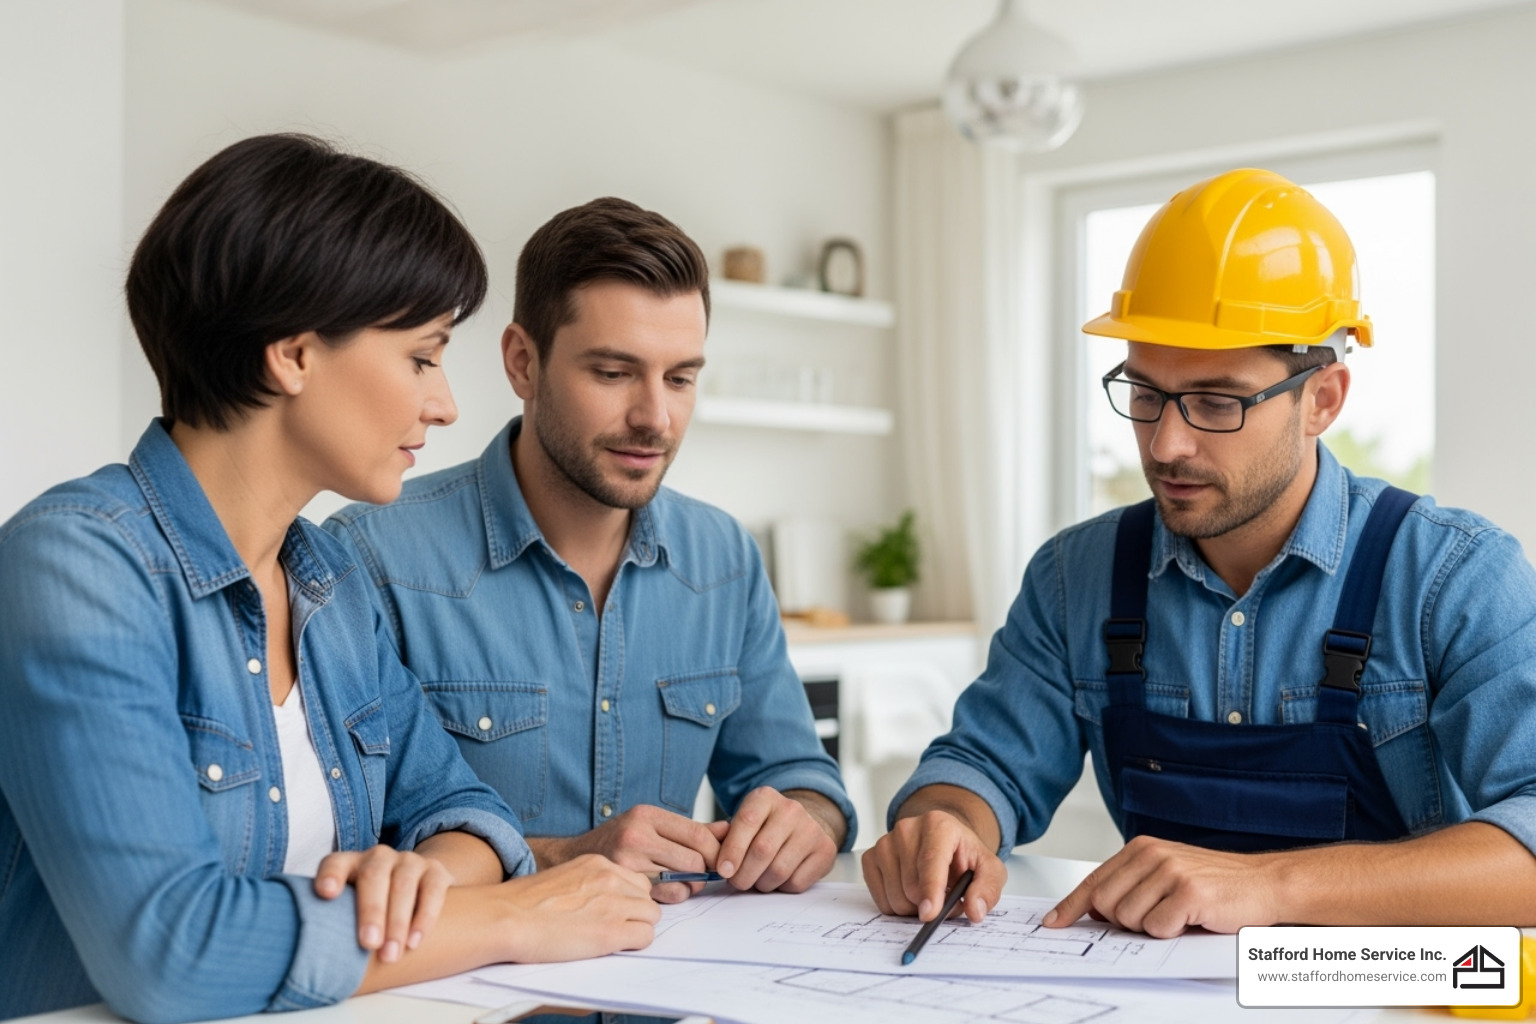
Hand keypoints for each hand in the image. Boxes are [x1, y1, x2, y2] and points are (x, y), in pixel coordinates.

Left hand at [314, 845, 453, 963]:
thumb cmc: (369, 907)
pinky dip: (424, 917)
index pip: (335, 863)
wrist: (415, 887)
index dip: (330, 875)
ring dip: (397, 922)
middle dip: (371, 911)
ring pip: (403, 885)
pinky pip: (432, 891)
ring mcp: (409, 861)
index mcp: (350, 864)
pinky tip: (415, 941)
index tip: (325, 893)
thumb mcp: (349, 907)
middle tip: (368, 944)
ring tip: (390, 955)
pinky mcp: (435, 871)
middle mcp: (379, 857)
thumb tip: (314, 954)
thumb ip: (332, 920)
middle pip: (373, 876)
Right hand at [499, 854, 660, 961]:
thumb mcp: (563, 878)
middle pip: (647, 896)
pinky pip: (645, 937)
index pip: (635, 879)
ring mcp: (613, 903)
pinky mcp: (611, 931)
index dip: (629, 898)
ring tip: (610, 937)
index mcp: (597, 863)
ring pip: (651, 916)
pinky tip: (610, 946)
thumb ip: (588, 882)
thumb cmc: (524, 904)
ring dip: (636, 928)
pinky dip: (633, 944)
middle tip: (614, 926)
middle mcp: (610, 878)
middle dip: (636, 912)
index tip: (617, 910)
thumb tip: (602, 899)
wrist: (506, 917)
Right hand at [534, 804, 722, 903]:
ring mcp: (626, 860)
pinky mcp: (620, 884)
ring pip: (681, 880)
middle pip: (694, 859)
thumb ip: (691, 829)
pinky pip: (663, 897)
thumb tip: (730, 828)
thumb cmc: (616, 843)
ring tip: (680, 885)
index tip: (718, 862)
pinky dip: (671, 898)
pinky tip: (664, 893)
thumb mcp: (650, 826)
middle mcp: (636, 834)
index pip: (699, 834)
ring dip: (688, 887)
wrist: (570, 860)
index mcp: (646, 815)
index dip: (715, 852)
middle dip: (703, 872)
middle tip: (698, 877)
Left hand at [714, 787, 837, 892]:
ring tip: (757, 879)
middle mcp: (791, 809)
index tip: (723, 870)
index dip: (732, 850)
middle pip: (762, 850)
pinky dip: (781, 888)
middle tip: (737, 882)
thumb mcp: (741, 824)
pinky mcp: (825, 851)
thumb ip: (723, 840)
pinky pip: (796, 882)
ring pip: (779, 870)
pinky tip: (778, 879)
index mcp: (765, 797)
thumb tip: (716, 864)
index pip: (747, 822)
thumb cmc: (762, 830)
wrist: (801, 827)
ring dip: (762, 884)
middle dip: (744, 874)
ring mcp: (811, 830)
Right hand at [862, 808, 1005, 923]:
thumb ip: (987, 889)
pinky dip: (897, 906)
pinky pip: (880, 899)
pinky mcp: (871, 857)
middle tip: (947, 899)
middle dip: (931, 905)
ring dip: (915, 908)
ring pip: (895, 897)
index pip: (930, 861)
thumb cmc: (964, 857)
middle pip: (911, 887)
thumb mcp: (989, 870)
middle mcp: (907, 829)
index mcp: (938, 825)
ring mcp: (885, 843)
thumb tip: (975, 911)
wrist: (943, 842)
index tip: (930, 914)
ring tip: (930, 894)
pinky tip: (910, 892)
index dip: (930, 890)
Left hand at [1043, 835, 1280, 936]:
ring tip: (1178, 916)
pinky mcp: (1188, 892)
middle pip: (1105, 905)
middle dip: (1123, 923)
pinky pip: (1157, 928)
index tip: (1054, 922)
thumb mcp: (1165, 876)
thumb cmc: (1215, 884)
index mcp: (1141, 849)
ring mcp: (1170, 871)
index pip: (1094, 881)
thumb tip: (1092, 910)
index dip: (1071, 905)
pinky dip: (1172, 933)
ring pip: (1129, 919)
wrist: (1264, 883)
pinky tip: (1192, 919)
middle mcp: (1152, 855)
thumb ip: (1130, 886)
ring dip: (1152, 928)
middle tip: (1155, 918)